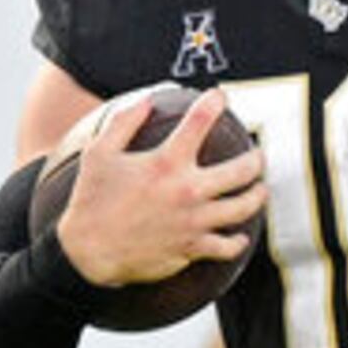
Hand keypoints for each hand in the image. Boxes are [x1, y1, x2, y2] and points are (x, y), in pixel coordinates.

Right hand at [54, 87, 265, 286]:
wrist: (87, 251)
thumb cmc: (91, 199)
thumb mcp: (98, 153)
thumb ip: (124, 122)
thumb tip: (148, 100)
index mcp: (165, 163)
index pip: (200, 121)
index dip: (214, 103)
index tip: (220, 96)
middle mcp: (186, 190)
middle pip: (242, 169)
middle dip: (256, 158)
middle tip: (257, 155)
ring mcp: (193, 221)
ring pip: (244, 207)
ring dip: (257, 196)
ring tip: (260, 190)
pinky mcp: (192, 247)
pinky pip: (228, 246)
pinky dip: (237, 241)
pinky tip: (239, 235)